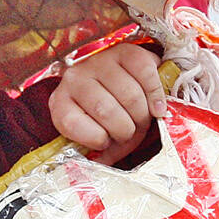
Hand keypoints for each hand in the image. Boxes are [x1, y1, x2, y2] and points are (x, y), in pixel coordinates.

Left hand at [50, 43, 164, 163]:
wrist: (124, 80)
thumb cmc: (111, 114)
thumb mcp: (100, 137)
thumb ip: (101, 153)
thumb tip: (101, 167)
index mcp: (61, 102)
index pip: (71, 123)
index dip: (94, 138)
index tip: (106, 142)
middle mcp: (75, 78)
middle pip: (104, 110)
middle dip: (125, 129)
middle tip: (131, 132)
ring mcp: (99, 61)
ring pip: (128, 94)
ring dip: (142, 115)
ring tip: (143, 119)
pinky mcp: (125, 51)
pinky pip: (145, 74)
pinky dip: (155, 95)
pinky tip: (157, 108)